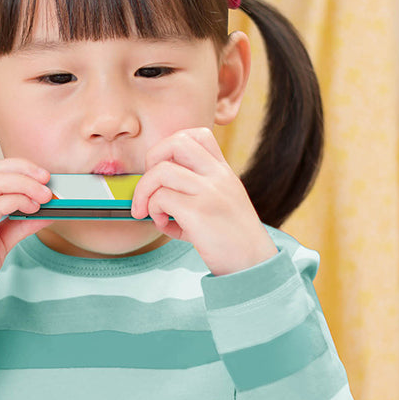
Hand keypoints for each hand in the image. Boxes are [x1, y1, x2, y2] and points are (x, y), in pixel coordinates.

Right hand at [0, 159, 53, 307]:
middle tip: (49, 181)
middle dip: (25, 172)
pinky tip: (32, 209)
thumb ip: (20, 223)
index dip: (18, 167)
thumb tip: (47, 211)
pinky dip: (19, 202)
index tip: (41, 175)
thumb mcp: (0, 240)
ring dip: (26, 186)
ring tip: (45, 197)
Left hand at [130, 128, 276, 275]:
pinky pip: (161, 198)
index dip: (171, 147)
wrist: (253, 265)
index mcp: (224, 172)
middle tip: (150, 187)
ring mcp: (209, 192)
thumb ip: (192, 194)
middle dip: (151, 161)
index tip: (165, 170)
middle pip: (175, 142)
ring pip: (160, 171)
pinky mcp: (199, 213)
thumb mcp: (219, 206)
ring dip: (145, 192)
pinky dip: (154, 211)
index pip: (197, 134)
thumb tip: (153, 198)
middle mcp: (218, 176)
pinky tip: (164, 225)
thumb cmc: (231, 241)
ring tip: (155, 213)